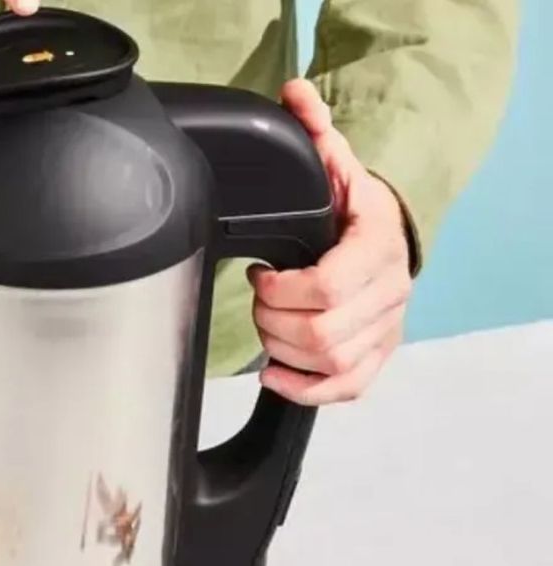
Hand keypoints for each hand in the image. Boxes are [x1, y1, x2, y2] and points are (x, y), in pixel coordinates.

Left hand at [248, 79, 412, 405]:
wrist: (385, 237)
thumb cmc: (351, 209)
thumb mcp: (333, 165)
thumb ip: (312, 132)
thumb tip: (294, 94)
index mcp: (376, 245)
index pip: (329, 285)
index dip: (281, 288)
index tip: (259, 273)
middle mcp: (388, 291)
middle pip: (320, 331)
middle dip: (272, 318)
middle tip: (259, 297)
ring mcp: (385, 328)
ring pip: (327, 361)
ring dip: (280, 348)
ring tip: (268, 322)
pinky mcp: (376, 356)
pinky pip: (345, 388)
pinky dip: (302, 388)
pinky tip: (274, 371)